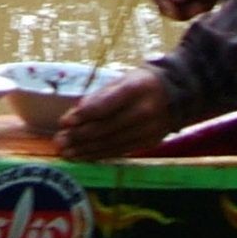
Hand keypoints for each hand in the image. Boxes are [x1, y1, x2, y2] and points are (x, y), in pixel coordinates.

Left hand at [56, 67, 176, 161]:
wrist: (177, 95)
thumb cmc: (140, 84)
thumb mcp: (122, 80)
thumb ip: (99, 97)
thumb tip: (76, 114)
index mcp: (136, 89)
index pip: (106, 105)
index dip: (83, 115)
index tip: (64, 122)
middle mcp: (144, 111)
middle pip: (106, 128)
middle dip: (79, 136)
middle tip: (59, 141)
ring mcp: (148, 129)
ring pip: (111, 143)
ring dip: (85, 150)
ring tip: (66, 153)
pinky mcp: (149, 142)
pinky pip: (119, 151)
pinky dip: (99, 155)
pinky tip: (83, 156)